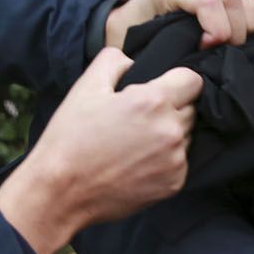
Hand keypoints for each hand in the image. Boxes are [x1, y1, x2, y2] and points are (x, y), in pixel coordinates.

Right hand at [0, 50, 198, 253]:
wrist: (61, 192)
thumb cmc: (70, 138)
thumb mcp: (86, 87)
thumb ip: (115, 60)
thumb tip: (134, 60)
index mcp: (153, 101)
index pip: (193, 80)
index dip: (177, 81)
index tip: (160, 89)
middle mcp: (171, 130)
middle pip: (190, 108)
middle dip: (171, 108)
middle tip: (138, 120)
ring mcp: (175, 160)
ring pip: (186, 136)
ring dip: (169, 134)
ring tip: (135, 143)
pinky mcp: (174, 184)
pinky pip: (180, 162)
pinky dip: (166, 161)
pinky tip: (138, 163)